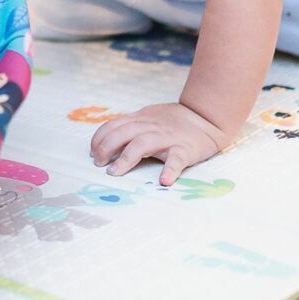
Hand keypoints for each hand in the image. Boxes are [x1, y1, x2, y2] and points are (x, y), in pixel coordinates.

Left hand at [89, 101, 229, 184]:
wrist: (206, 117)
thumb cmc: (173, 122)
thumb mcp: (148, 118)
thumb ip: (131, 126)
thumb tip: (106, 141)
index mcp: (141, 119)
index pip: (114, 125)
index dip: (100, 138)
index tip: (92, 152)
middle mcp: (151, 127)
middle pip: (123, 133)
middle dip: (106, 147)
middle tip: (98, 163)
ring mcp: (167, 138)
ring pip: (142, 144)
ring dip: (125, 158)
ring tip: (114, 172)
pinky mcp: (184, 149)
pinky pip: (176, 159)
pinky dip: (170, 170)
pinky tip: (164, 181)